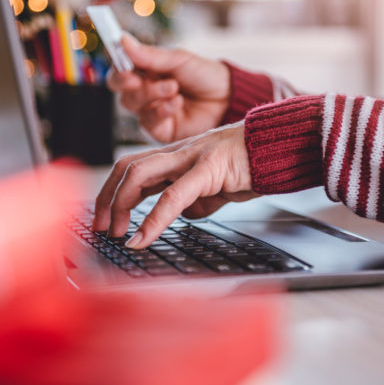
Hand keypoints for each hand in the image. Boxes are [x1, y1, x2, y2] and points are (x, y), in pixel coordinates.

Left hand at [92, 122, 257, 248]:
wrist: (281, 146)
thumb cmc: (251, 164)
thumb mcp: (215, 186)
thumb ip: (196, 199)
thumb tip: (182, 216)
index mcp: (177, 155)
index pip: (131, 167)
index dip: (111, 192)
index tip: (105, 219)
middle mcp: (177, 152)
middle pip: (126, 167)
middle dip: (106, 199)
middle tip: (102, 228)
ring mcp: (191, 156)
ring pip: (140, 173)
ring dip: (121, 206)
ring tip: (118, 233)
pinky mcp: (208, 168)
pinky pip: (173, 194)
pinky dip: (153, 219)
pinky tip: (143, 238)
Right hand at [107, 34, 229, 142]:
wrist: (228, 98)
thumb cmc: (204, 75)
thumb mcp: (178, 60)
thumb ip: (149, 55)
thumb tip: (122, 39)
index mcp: (146, 70)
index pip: (120, 66)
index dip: (116, 63)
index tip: (120, 59)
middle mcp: (144, 90)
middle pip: (119, 87)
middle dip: (126, 81)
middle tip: (138, 77)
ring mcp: (151, 110)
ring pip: (132, 103)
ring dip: (151, 93)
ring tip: (173, 87)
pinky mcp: (160, 129)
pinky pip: (148, 121)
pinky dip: (161, 110)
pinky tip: (177, 103)